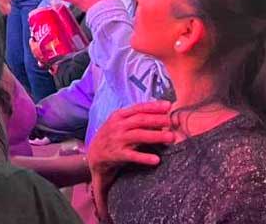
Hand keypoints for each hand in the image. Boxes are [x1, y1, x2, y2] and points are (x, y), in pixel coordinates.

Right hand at [88, 101, 173, 220]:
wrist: (94, 155)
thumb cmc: (112, 137)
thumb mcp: (120, 124)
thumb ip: (137, 120)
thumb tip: (161, 118)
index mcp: (118, 116)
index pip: (138, 108)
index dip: (154, 106)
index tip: (169, 105)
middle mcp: (117, 126)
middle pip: (140, 120)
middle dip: (157, 120)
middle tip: (171, 121)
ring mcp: (117, 140)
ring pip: (138, 136)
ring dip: (156, 136)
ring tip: (171, 137)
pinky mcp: (116, 154)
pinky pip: (132, 156)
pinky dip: (144, 157)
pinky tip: (156, 160)